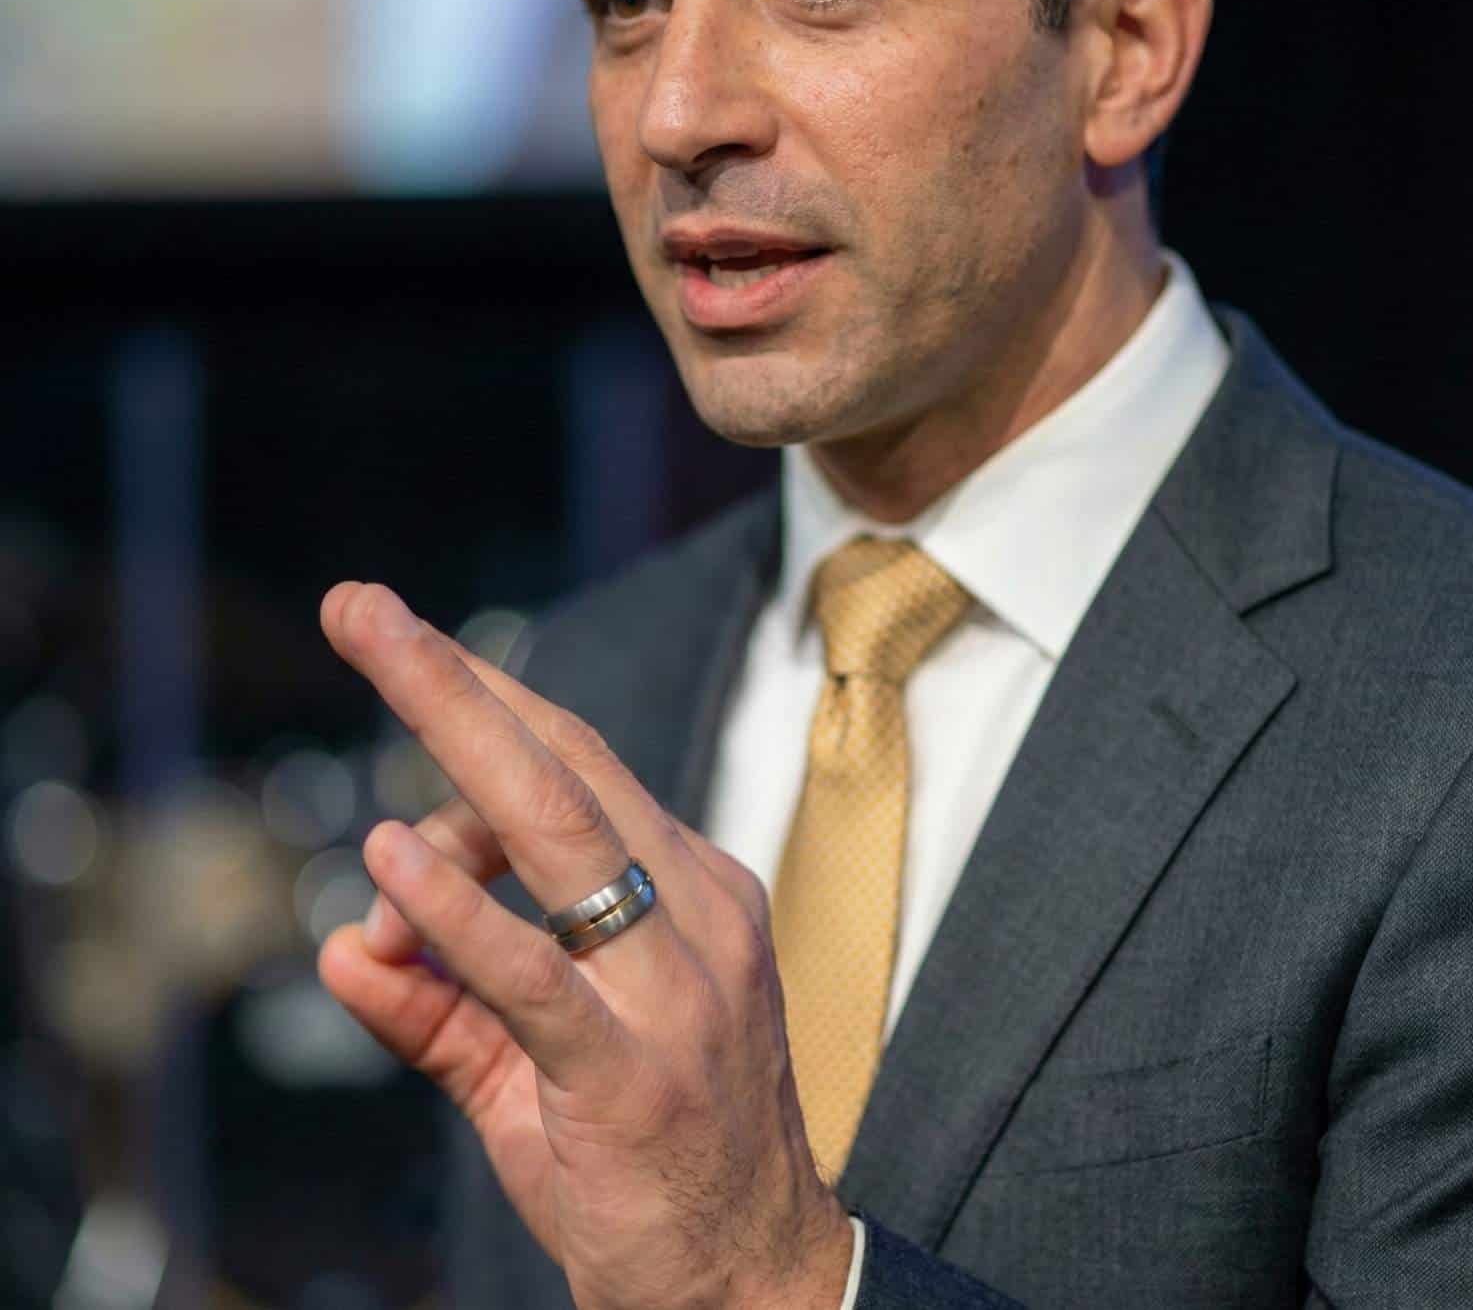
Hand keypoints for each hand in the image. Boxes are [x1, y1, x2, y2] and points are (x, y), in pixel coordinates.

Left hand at [317, 583, 852, 1309]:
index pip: (579, 770)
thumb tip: (339, 947)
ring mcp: (675, 986)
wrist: (753, 1281)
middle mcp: (694, 913)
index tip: (408, 642)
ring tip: (374, 661)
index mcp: (690, 891)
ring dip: (454, 738)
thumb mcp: (539, 1068)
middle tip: (365, 609)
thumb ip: (440, 1003)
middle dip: (455, 680)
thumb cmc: (653, 1158)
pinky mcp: (635, 1070)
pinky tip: (394, 859)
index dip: (489, 698)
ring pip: (559, 833)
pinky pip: (537, 973)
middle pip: (564, 766)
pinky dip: (461, 910)